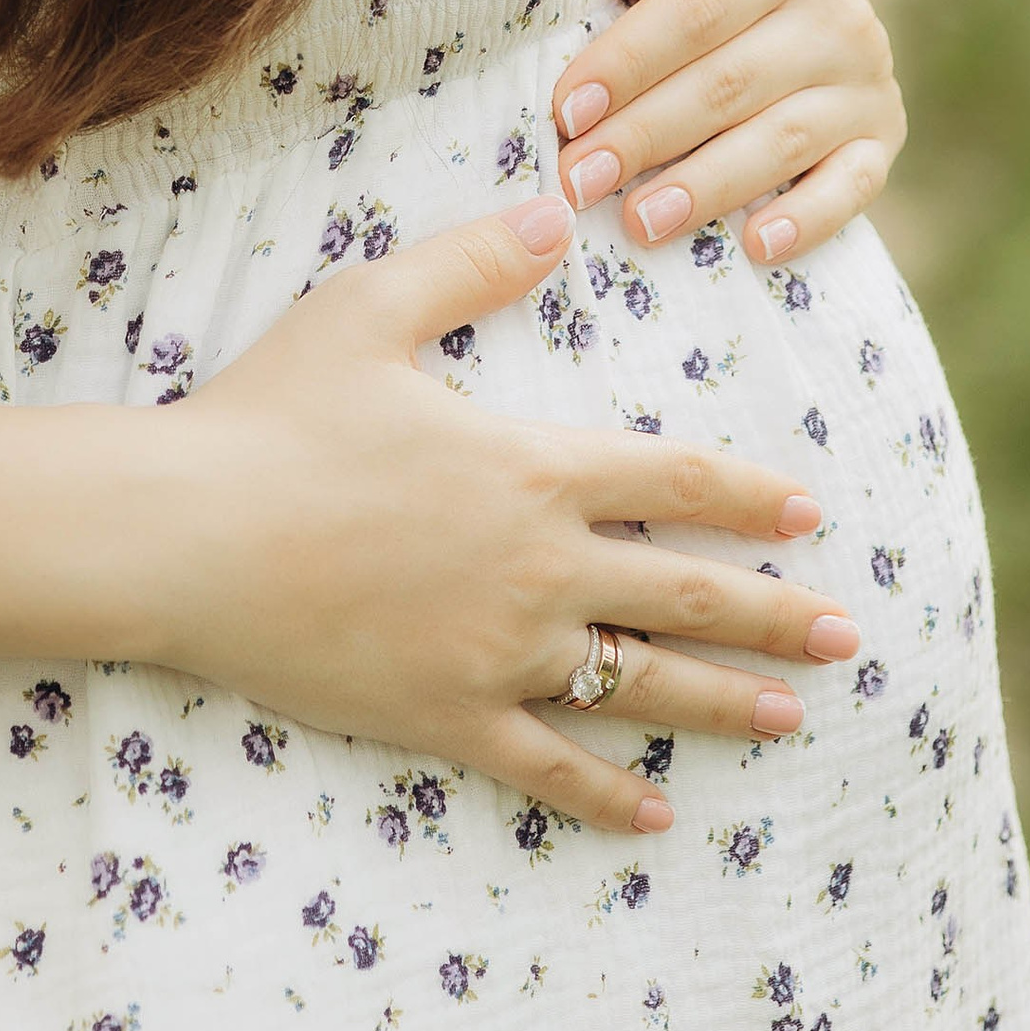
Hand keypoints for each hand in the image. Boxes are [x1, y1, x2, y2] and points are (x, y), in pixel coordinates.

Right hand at [149, 193, 859, 837]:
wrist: (183, 535)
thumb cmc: (273, 413)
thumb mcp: (372, 308)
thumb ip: (473, 262)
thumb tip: (556, 216)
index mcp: (531, 469)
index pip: (674, 482)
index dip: (749, 496)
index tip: (810, 511)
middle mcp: (536, 570)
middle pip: (686, 597)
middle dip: (776, 616)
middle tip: (846, 634)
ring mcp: (496, 655)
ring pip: (639, 687)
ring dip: (725, 704)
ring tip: (793, 718)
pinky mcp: (443, 718)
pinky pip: (547, 767)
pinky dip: (607, 794)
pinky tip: (656, 814)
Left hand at [550, 0, 903, 266]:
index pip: (696, 12)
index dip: (628, 64)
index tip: (567, 110)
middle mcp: (841, 10)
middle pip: (729, 85)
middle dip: (645, 137)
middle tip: (578, 180)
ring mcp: (867, 77)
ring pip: (779, 141)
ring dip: (705, 188)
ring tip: (637, 222)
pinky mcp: (883, 131)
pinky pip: (853, 185)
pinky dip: (808, 220)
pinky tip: (754, 245)